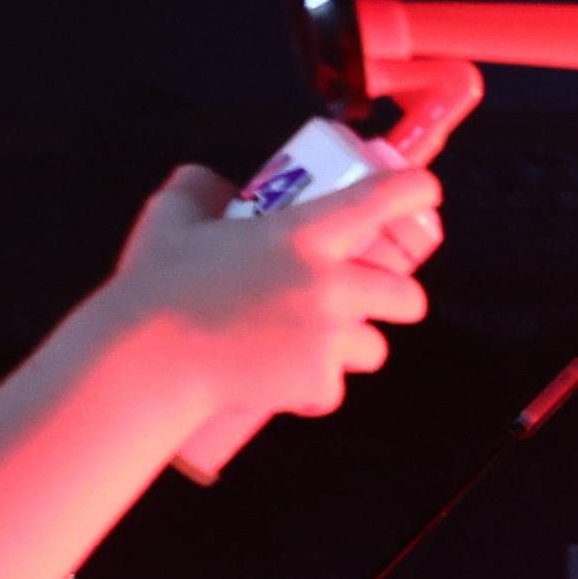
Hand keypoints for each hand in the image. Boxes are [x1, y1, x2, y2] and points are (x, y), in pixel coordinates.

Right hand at [102, 163, 441, 432]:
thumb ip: (199, 189)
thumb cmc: (158, 283)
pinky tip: (285, 384)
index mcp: (303, 233)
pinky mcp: (317, 382)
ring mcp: (329, 337)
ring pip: (375, 349)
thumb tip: (218, 188)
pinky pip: (333, 390)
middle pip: (407, 296)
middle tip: (372, 299)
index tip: (427, 191)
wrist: (150, 356)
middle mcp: (330, 284)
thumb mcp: (174, 217)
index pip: (378, 201)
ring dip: (355, 347)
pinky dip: (315, 391)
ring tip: (315, 345)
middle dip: (398, 299)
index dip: (413, 191)